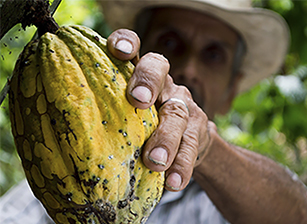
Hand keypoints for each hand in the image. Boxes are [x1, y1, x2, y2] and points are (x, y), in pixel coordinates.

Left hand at [107, 29, 213, 191]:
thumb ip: (104, 113)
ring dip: (166, 138)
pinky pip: (192, 146)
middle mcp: (163, 84)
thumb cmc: (141, 127)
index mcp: (139, 75)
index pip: (134, 47)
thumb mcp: (124, 114)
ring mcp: (183, 105)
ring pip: (177, 114)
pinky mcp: (198, 130)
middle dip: (148, 82)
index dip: (126, 42)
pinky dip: (182, 165)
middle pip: (159, 70)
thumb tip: (52, 133)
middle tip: (137, 100)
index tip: (117, 50)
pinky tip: (174, 183)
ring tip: (155, 161)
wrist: (186, 142)